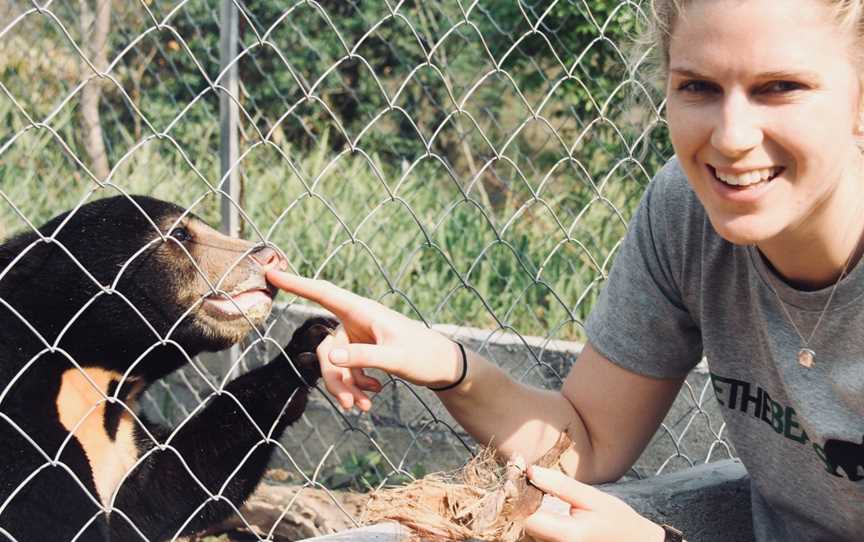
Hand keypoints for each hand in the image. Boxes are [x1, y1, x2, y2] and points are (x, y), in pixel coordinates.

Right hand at [266, 271, 462, 410]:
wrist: (445, 367)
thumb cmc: (424, 355)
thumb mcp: (394, 358)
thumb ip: (362, 357)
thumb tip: (328, 358)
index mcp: (363, 311)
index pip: (323, 292)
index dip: (297, 283)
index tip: (272, 272)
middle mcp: (357, 321)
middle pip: (326, 348)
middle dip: (334, 378)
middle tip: (351, 404)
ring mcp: (358, 337)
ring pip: (334, 364)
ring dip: (346, 387)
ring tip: (364, 407)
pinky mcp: (363, 352)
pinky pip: (346, 370)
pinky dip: (355, 385)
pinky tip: (373, 395)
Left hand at [524, 466, 664, 541]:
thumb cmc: (618, 521)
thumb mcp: (593, 498)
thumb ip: (561, 486)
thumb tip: (531, 471)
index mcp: (569, 535)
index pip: (527, 519)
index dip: (520, 502)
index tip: (521, 486)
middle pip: (525, 530)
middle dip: (524, 510)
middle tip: (529, 493)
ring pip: (529, 537)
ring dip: (530, 521)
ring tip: (538, 505)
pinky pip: (538, 541)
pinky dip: (538, 530)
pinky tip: (545, 519)